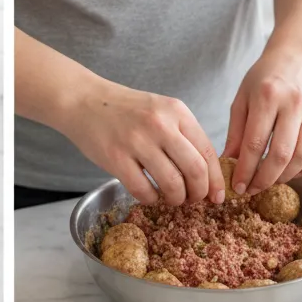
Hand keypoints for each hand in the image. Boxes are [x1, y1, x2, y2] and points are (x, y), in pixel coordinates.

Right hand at [58, 79, 225, 205]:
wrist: (85, 101)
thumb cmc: (126, 111)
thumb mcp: (160, 111)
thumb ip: (182, 135)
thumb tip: (204, 173)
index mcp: (177, 111)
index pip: (207, 151)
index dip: (216, 179)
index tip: (217, 196)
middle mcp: (160, 125)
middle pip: (194, 170)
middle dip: (199, 193)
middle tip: (194, 200)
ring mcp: (137, 142)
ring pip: (171, 184)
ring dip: (176, 199)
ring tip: (172, 199)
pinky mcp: (116, 159)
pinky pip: (143, 191)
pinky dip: (150, 199)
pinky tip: (149, 195)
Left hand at [223, 41, 301, 195]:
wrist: (297, 55)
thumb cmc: (265, 79)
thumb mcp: (242, 100)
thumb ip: (235, 134)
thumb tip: (226, 165)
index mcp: (268, 97)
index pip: (255, 144)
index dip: (245, 171)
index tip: (238, 187)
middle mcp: (295, 103)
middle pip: (281, 154)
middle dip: (264, 180)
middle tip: (253, 189)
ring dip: (285, 177)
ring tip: (271, 181)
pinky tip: (294, 172)